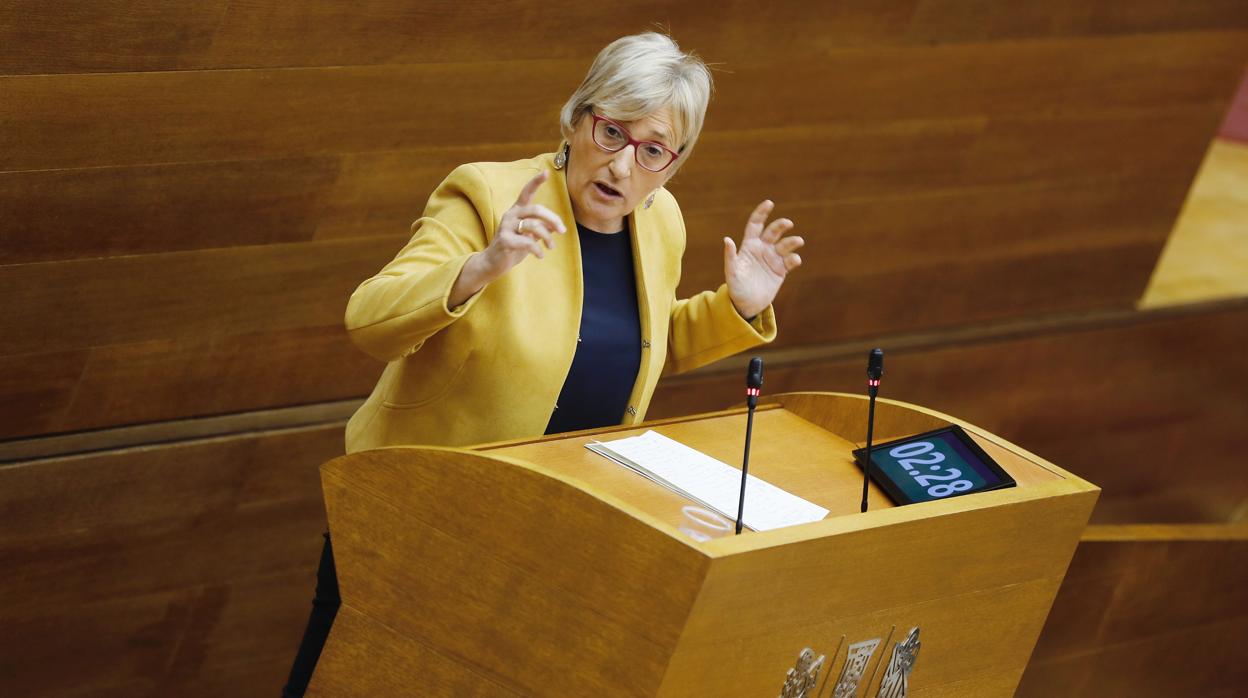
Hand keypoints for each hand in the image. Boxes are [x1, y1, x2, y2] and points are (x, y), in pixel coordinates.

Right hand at [449, 171, 565, 307]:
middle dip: (552, 219)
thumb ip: (541, 229)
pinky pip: (528, 242)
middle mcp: (510, 215)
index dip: (536, 182)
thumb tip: (556, 227)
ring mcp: (506, 227)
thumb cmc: (513, 247)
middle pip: (536, 210)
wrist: (492, 263)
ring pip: (534, 226)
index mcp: (516, 211)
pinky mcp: (505, 241)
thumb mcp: (529, 236)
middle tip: (562, 231)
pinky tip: (540, 255)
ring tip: (551, 247)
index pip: (526, 193)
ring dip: (547, 238)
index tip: (546, 172)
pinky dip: (537, 250)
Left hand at [723, 200, 803, 319]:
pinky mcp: (781, 270)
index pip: (756, 224)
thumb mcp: (731, 272)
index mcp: (749, 245)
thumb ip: (730, 256)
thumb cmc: (735, 287)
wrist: (746, 304)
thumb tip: (727, 239)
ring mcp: (773, 259)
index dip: (762, 213)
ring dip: (792, 241)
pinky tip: (794, 260)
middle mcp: (762, 249)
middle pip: (773, 231)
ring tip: (798, 241)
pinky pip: (790, 261)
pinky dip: (794, 258)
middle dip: (781, 225)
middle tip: (788, 223)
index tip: (770, 203)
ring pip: (785, 244)